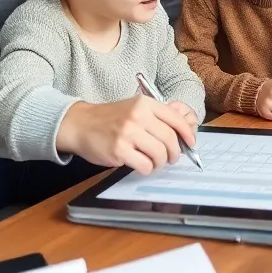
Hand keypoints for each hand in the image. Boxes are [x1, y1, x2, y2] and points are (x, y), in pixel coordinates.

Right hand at [56, 96, 196, 172]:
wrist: (80, 124)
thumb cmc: (110, 118)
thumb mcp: (134, 108)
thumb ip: (157, 116)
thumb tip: (185, 130)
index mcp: (145, 104)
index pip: (176, 118)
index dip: (187, 133)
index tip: (191, 143)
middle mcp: (138, 116)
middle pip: (170, 139)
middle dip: (174, 152)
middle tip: (171, 158)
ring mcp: (128, 133)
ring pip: (159, 153)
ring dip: (160, 163)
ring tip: (154, 163)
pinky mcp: (119, 150)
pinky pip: (144, 165)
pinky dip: (147, 169)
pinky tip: (142, 166)